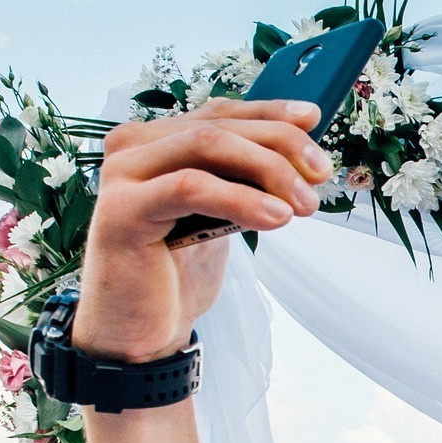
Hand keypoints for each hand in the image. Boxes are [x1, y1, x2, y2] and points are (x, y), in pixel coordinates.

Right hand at [75, 99, 332, 362]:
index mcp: (156, 142)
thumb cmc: (179, 274)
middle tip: (320, 174)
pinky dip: (240, 199)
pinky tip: (276, 218)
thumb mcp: (222, 216)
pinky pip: (190, 188)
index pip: (220, 112)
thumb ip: (244, 179)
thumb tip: (300, 154)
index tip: (313, 119)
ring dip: (268, 170)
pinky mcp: (121, 209)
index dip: (269, 112)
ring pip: (207, 145)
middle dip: (280, 145)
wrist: (141, 331)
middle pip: (220, 126)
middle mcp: (133, 147)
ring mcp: (122, 174)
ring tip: (304, 204)